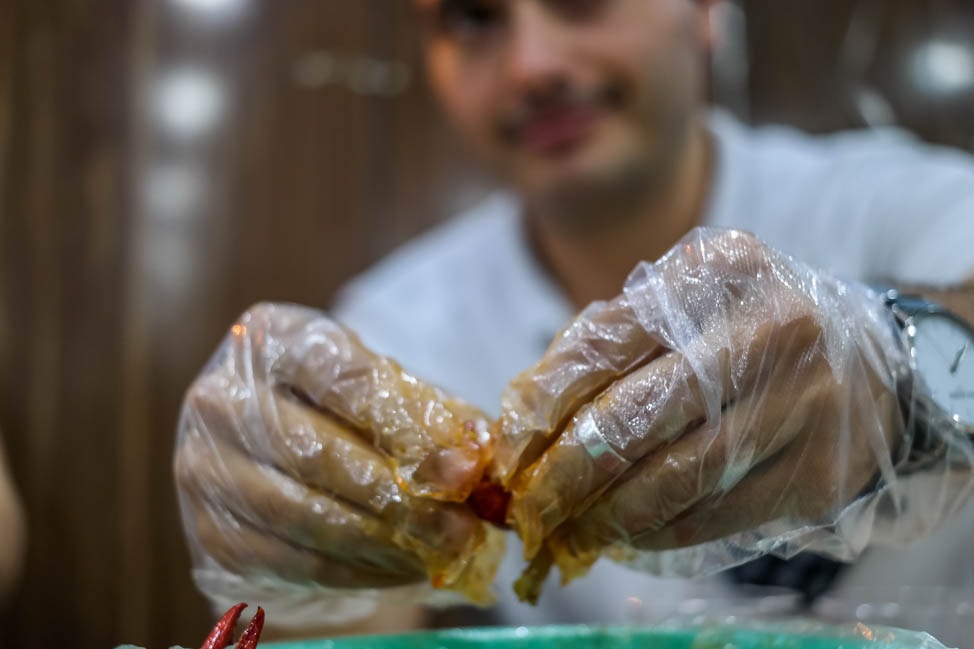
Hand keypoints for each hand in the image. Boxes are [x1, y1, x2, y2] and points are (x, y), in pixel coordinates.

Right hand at [174, 303, 502, 613]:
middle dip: (402, 497)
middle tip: (462, 526)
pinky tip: (405, 569)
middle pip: (319, 453)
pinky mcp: (213, 535)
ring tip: (444, 551)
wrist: (268, 462)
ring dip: (387, 542)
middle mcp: (221, 399)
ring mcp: (204, 469)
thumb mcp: (381, 393)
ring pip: (306, 514)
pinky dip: (359, 571)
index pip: (341, 380)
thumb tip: (474, 454)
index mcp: (270, 339)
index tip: (462, 469)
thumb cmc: (339, 413)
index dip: (407, 428)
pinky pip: (295, 562)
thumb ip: (425, 415)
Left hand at [495, 229, 906, 584]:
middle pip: (633, 417)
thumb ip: (606, 342)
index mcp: (717, 270)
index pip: (602, 345)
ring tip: (572, 529)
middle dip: (565, 474)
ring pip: (672, 478)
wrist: (866, 361)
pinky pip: (714, 514)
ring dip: (606, 515)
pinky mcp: (817, 470)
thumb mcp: (683, 303)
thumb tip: (524, 417)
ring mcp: (802, 403)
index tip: (510, 451)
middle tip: (532, 507)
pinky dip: (658, 532)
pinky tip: (629, 534)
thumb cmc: (745, 328)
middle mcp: (769, 329)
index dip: (542, 406)